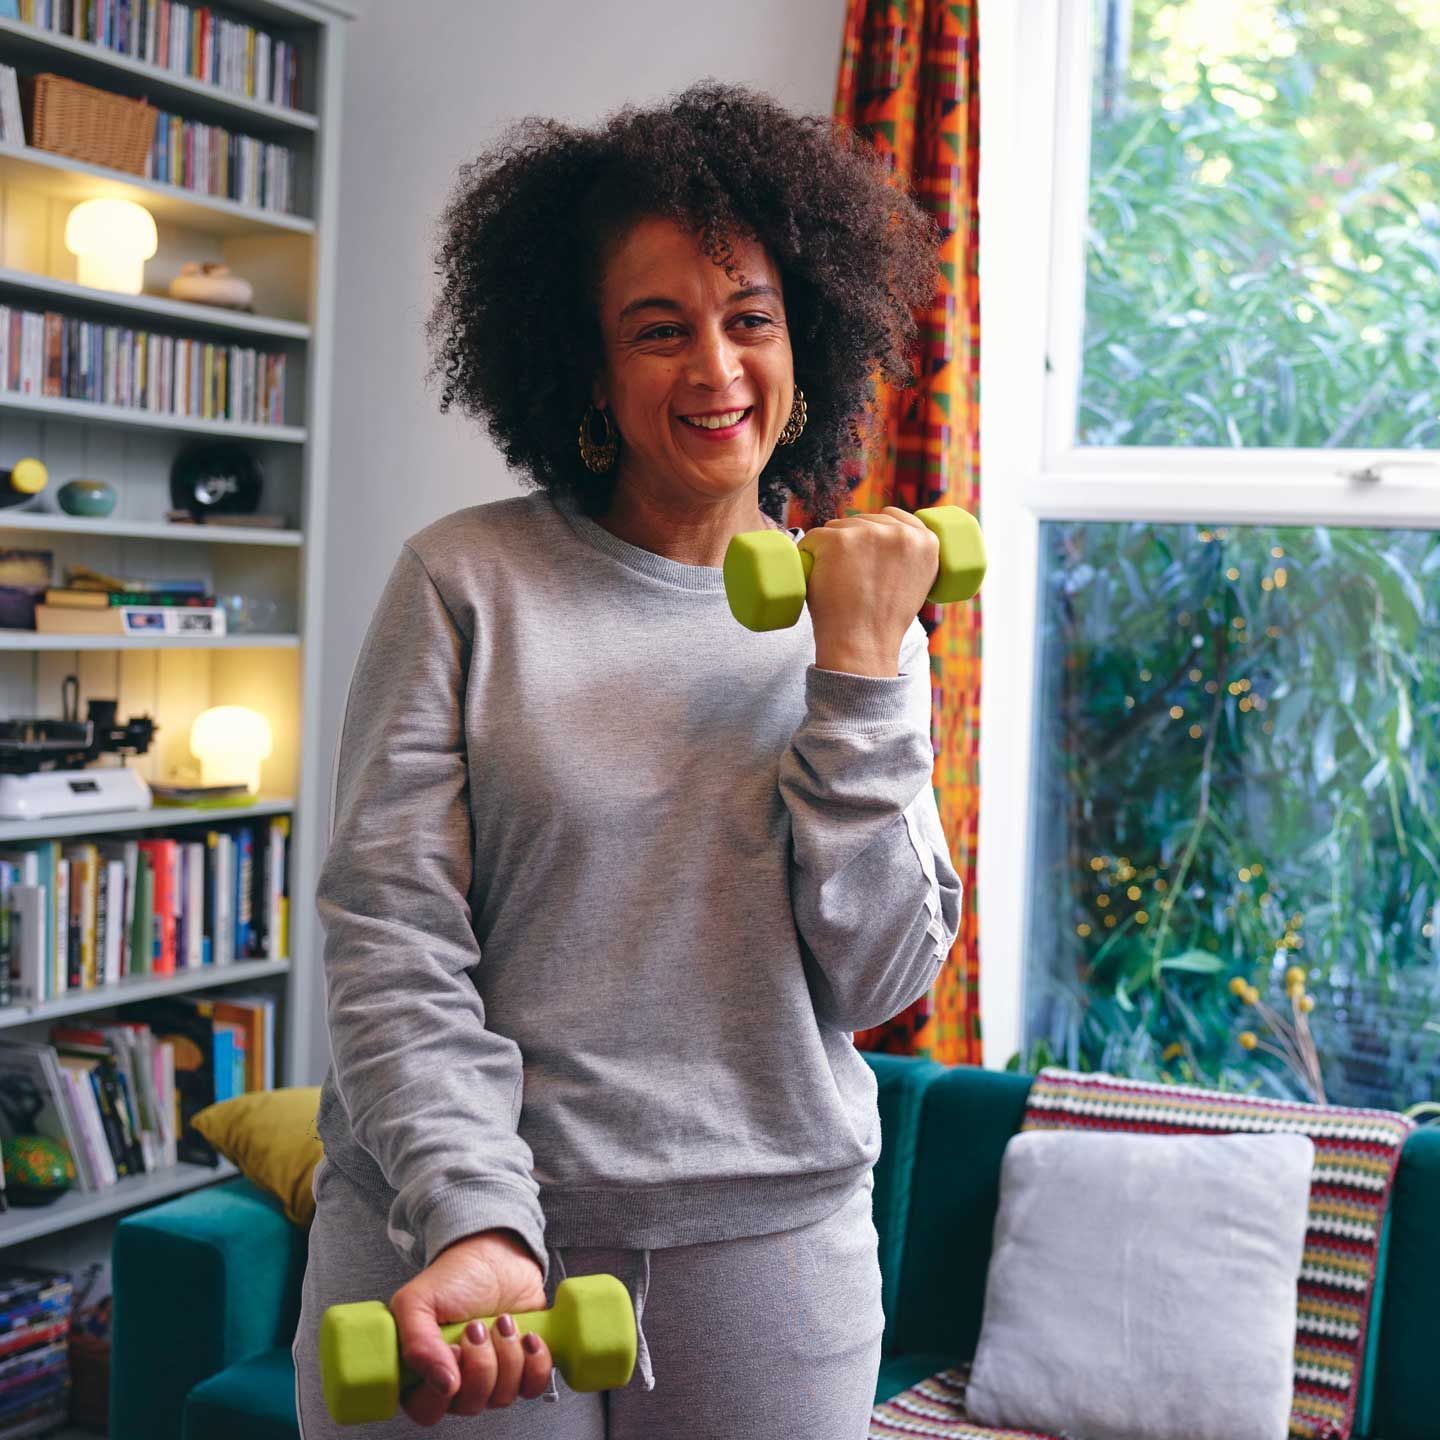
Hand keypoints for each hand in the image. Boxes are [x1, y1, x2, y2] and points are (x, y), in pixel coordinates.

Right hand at [390, 1228, 552, 1424]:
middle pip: (470, 1404)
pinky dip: (536, 1364)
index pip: (428, 1409)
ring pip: (502, 1397)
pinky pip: (533, 1387)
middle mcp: (456, 1380)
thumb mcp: (418, 1301)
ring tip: (503, 1321)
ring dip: (508, 1356)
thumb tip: (445, 1386)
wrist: (497, 1253)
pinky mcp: (522, 1367)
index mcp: (424, 1371)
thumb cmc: (456, 1275)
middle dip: (481, 1363)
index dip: (444, 1387)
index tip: (456, 1350)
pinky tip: (529, 1337)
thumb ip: (417, 1345)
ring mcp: (492, 1376)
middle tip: (478, 1327)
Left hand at [801, 506, 938, 675]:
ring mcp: (869, 533)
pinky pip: (812, 538)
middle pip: (862, 521)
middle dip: (851, 544)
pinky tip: (816, 577)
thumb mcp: (917, 584)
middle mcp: (901, 533)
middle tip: (850, 580)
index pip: (892, 517)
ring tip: (837, 583)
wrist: (862, 645)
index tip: (866, 554)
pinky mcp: (837, 539)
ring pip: (837, 528)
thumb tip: (886, 536)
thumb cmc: (882, 622)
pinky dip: (808, 556)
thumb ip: (909, 557)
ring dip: (829, 550)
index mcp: (926, 542)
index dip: (875, 532)